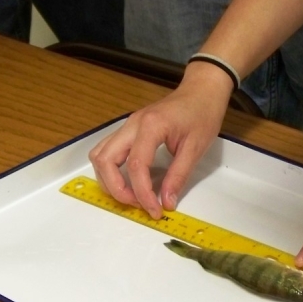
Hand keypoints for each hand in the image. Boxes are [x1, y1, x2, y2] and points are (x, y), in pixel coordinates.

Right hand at [89, 63, 232, 218]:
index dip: (143, 193)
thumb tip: (166, 202)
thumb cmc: (202, 114)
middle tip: (137, 205)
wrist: (201, 91)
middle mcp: (132, 125)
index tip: (155, 210)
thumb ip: (178, 176)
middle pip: (105, 160)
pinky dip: (110, 170)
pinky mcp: (128, 130)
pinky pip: (107, 151)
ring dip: (108, 180)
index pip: (136, 166)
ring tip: (131, 196)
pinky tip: (128, 181)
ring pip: (100, 155)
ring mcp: (127, 125)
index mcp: (150, 126)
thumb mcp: (196, 148)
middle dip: (116, 189)